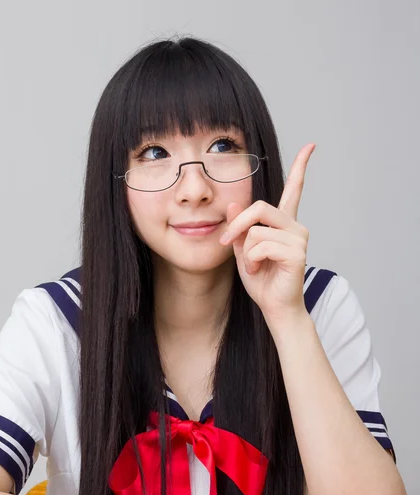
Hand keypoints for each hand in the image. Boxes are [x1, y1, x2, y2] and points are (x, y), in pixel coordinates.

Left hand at [219, 144, 315, 327]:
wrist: (274, 306)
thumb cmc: (261, 280)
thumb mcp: (243, 251)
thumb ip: (240, 228)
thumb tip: (234, 204)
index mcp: (283, 224)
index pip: (294, 190)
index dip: (301, 167)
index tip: (311, 146)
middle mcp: (295, 226)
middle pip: (260, 207)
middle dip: (237, 226)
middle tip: (225, 241)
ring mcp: (298, 238)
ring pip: (256, 231)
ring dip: (245, 252)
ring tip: (254, 266)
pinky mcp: (296, 252)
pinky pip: (261, 246)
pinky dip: (251, 260)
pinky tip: (259, 270)